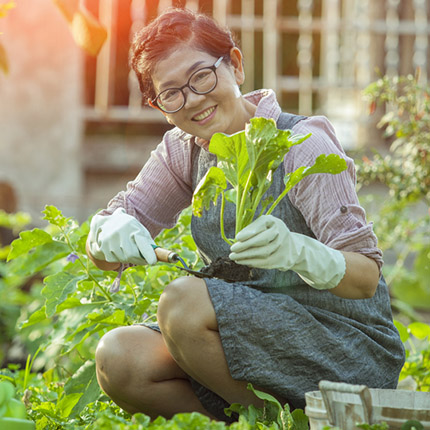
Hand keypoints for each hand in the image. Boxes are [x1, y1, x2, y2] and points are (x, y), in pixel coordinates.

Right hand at [87, 208, 156, 264]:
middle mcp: (120, 232)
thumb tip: (156, 255)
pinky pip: (114, 259)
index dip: (148, 253)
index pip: (142, 242)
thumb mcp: (139, 229)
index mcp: (132, 226)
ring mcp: (109, 238)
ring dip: (129, 258)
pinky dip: (118, 258)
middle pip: (132, 255)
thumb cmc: (130, 228)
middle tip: (145, 260)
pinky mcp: (102, 245)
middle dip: (140, 260)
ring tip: (129, 249)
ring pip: (123, 258)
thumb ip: (147, 241)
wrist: (107, 222)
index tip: (153, 262)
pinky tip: (118, 249)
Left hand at [229, 215, 345, 289]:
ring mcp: (282, 247)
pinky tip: (242, 261)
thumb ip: (252, 230)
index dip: (249, 232)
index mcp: (273, 222)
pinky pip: (265, 262)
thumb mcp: (263, 227)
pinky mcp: (282, 259)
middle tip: (232, 250)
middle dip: (245, 245)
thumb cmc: (270, 234)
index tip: (237, 238)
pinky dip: (252, 262)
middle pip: (262, 239)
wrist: (293, 247)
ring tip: (234, 257)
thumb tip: (237, 240)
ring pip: (263, 253)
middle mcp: (280, 232)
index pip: (261, 225)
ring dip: (246, 256)